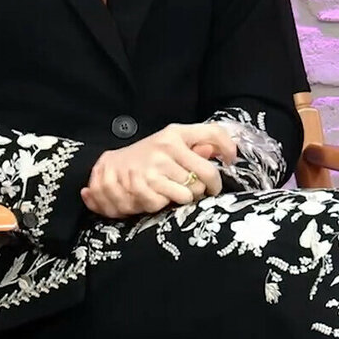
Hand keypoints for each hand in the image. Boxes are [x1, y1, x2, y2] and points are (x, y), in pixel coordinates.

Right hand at [80, 122, 235, 218]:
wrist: (107, 168)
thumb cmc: (146, 156)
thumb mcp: (169, 144)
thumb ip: (198, 145)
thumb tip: (227, 151)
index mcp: (175, 134)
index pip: (212, 134)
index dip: (228, 148)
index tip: (231, 161)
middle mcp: (166, 147)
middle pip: (206, 177)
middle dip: (203, 188)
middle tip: (195, 189)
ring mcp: (153, 168)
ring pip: (189, 194)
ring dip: (183, 198)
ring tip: (171, 192)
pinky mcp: (141, 187)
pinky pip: (167, 205)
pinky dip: (162, 205)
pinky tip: (154, 197)